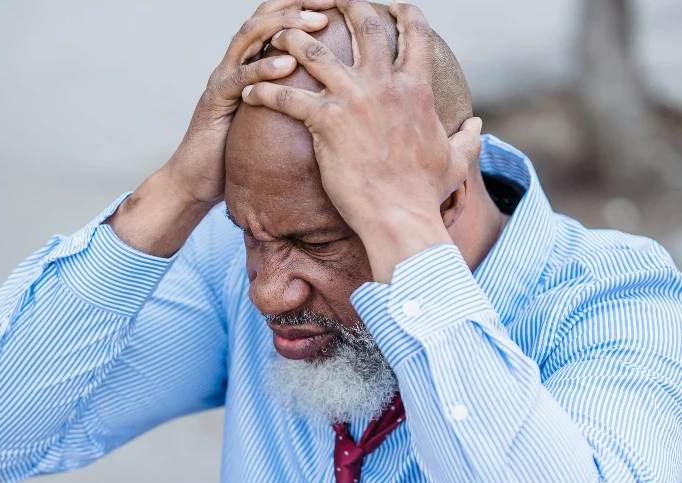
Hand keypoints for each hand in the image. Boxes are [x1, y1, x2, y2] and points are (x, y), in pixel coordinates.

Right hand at [111, 0, 335, 256]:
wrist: (197, 181)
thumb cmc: (234, 154)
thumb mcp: (271, 122)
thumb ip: (290, 102)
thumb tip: (330, 104)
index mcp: (250, 64)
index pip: (277, 21)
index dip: (303, 6)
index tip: (337, 3)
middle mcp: (235, 64)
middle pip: (264, 17)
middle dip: (297, 4)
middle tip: (329, 2)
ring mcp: (222, 79)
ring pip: (250, 36)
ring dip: (285, 27)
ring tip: (316, 24)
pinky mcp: (214, 102)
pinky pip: (239, 79)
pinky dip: (263, 69)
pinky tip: (287, 65)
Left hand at [241, 1, 482, 281]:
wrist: (399, 217)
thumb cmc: (425, 194)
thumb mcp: (455, 161)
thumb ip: (467, 138)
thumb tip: (478, 125)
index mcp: (416, 86)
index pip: (413, 31)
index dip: (402, 11)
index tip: (390, 3)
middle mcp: (385, 83)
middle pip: (362, 24)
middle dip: (343, 4)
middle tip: (325, 0)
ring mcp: (354, 100)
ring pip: (314, 51)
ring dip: (292, 38)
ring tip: (276, 33)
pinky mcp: (326, 122)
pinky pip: (287, 98)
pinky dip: (265, 91)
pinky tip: (249, 92)